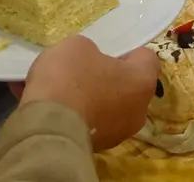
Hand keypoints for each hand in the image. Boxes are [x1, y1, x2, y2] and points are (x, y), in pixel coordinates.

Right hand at [16, 36, 158, 150]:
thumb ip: (91, 51)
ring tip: (60, 89)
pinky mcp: (94, 148)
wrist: (47, 130)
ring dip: (88, 98)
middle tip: (82, 68)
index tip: (105, 49)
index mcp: (142, 82)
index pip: (146, 58)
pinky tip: (49, 106)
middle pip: (126, 86)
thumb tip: (90, 63)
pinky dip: (73, 115)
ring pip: (106, 107)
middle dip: (106, 77)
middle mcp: (138, 111)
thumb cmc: (70, 79)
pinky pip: (86, 124)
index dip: (126, 50)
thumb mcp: (77, 46)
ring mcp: (117, 134)